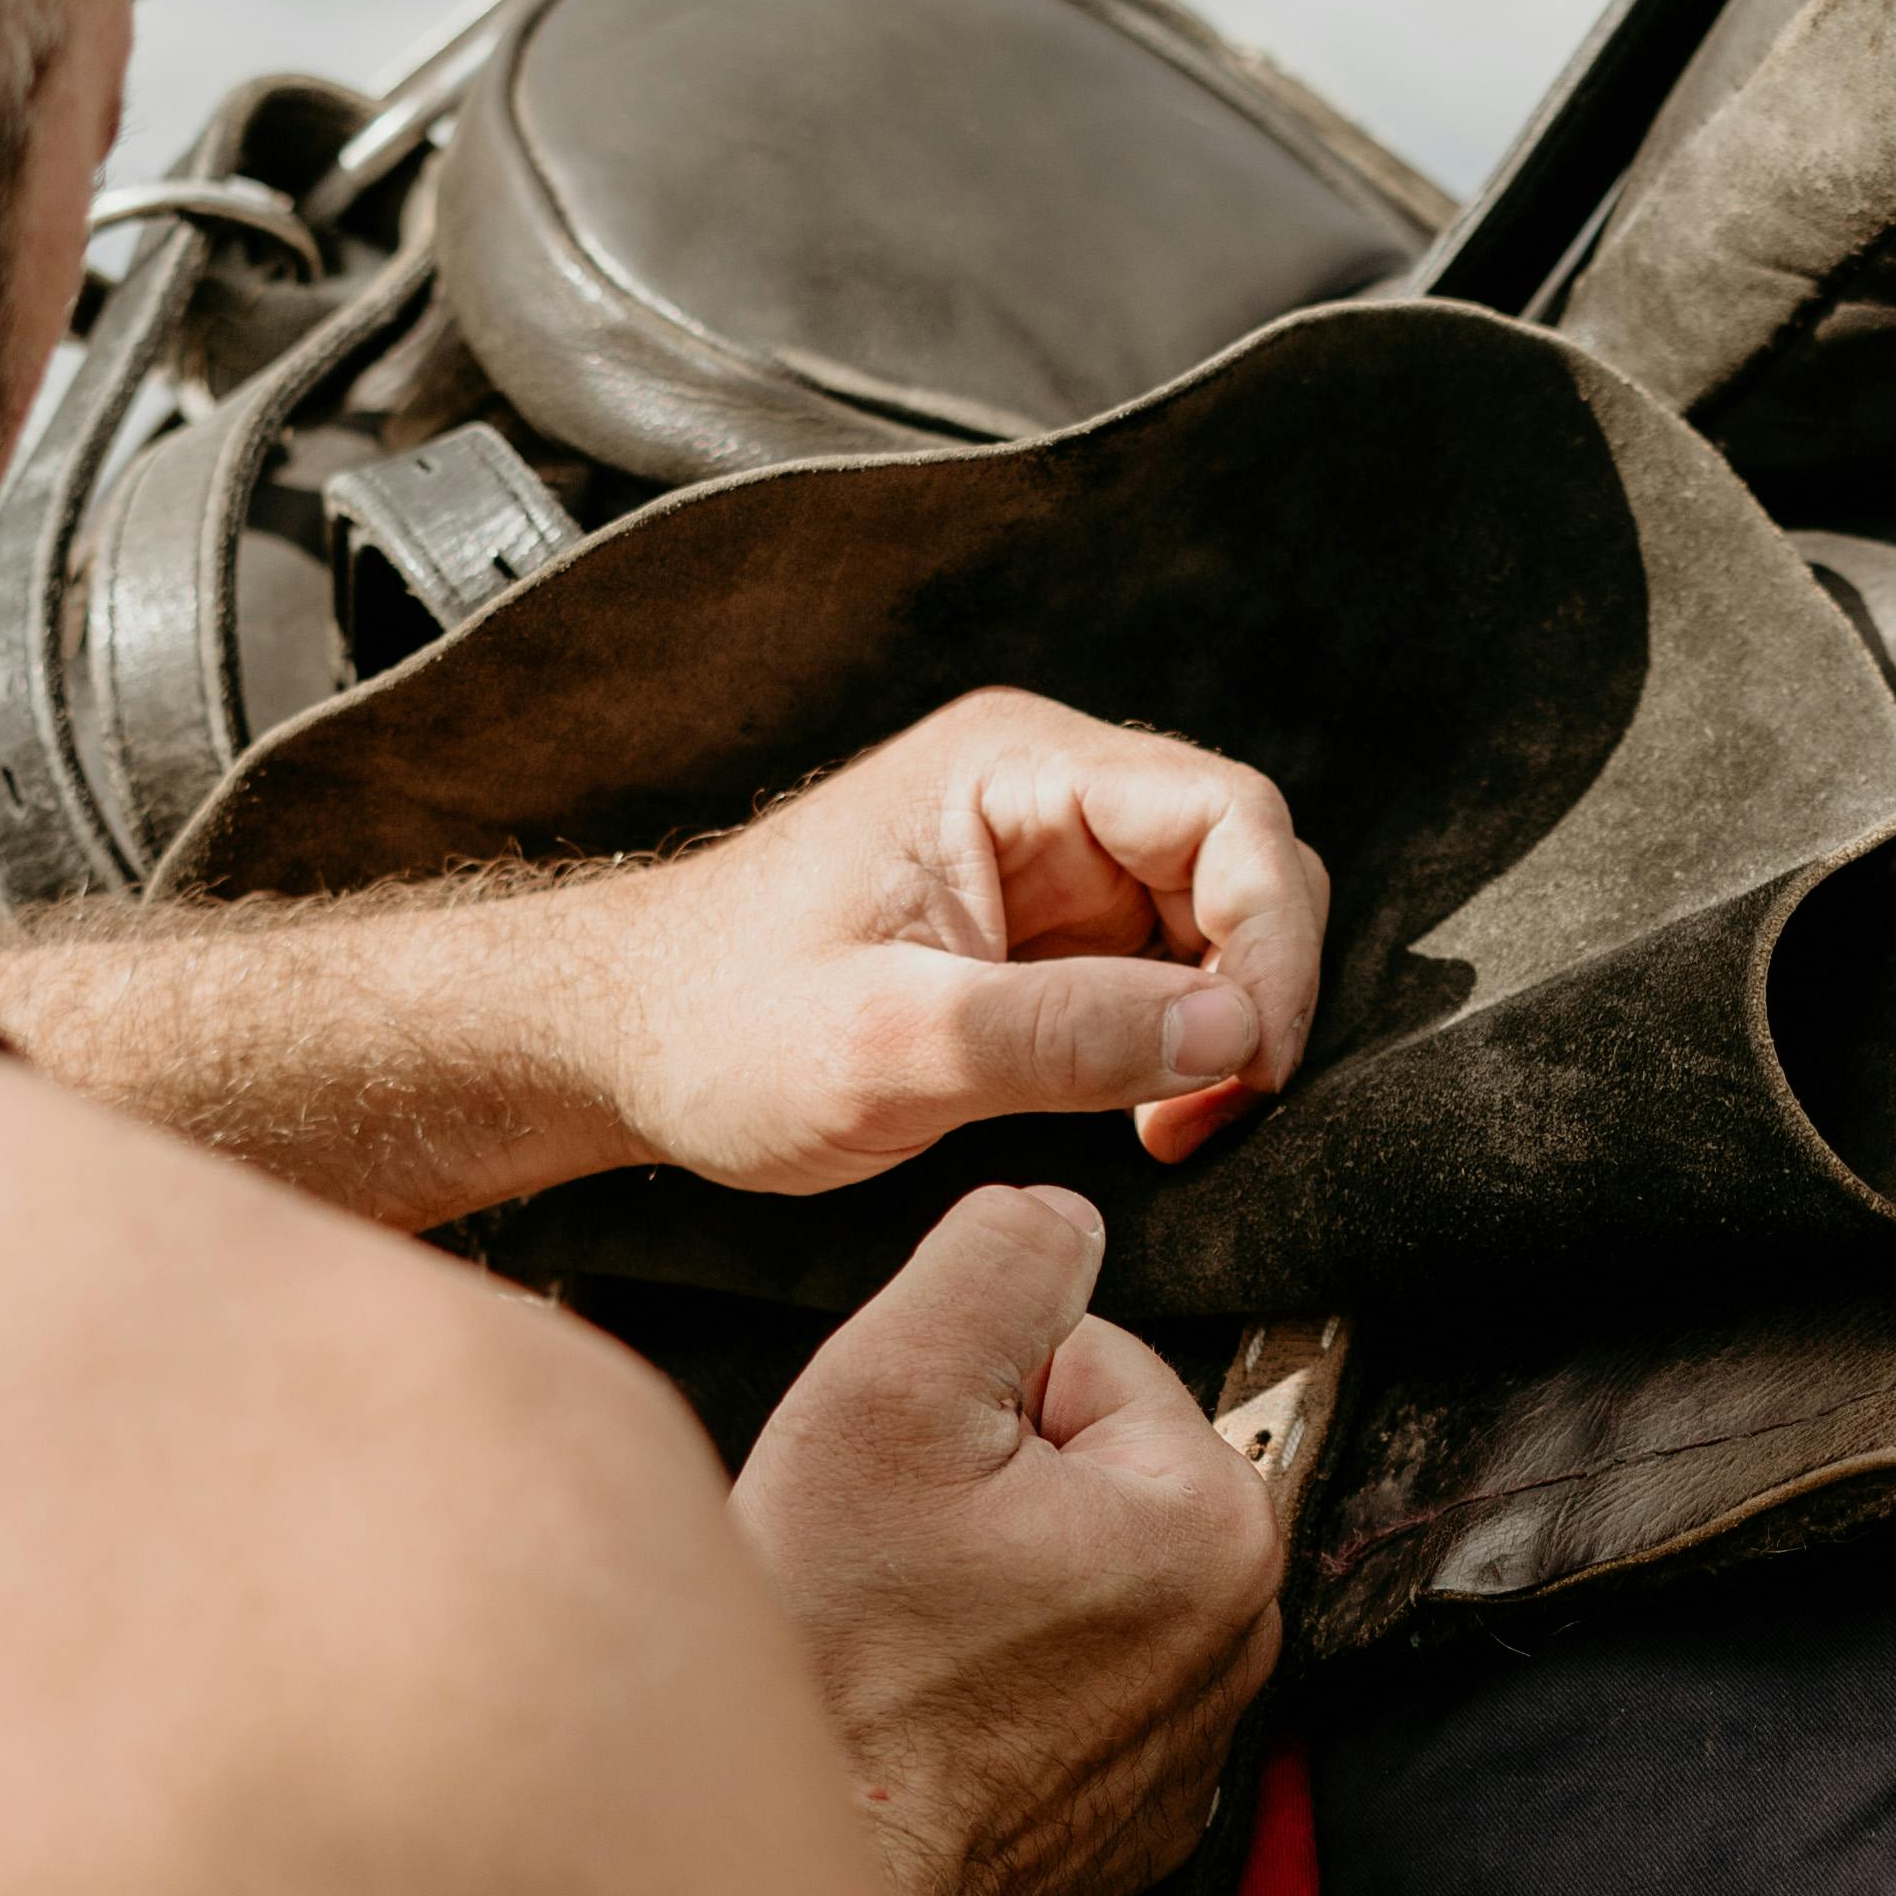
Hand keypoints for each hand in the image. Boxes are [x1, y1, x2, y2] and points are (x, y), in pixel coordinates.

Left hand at [597, 690, 1328, 1195]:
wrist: (623, 1046)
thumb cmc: (714, 1026)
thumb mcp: (886, 1045)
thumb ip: (1061, 1034)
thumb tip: (1230, 1032)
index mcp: (1010, 769)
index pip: (1227, 813)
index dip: (1273, 938)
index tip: (1252, 1061)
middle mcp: (1047, 797)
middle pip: (1246, 863)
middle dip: (1259, 990)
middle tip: (1212, 1109)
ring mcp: (1054, 867)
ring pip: (1222, 927)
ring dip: (1226, 1030)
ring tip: (1170, 1125)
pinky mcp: (1050, 939)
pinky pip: (1170, 978)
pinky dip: (1184, 1051)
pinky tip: (1142, 1115)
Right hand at [733, 1187, 1284, 1895]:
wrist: (805, 1876)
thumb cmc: (837, 1654)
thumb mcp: (893, 1391)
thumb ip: (1000, 1261)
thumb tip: (1060, 1213)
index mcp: (1213, 1519)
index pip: (1089, 1363)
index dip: (972, 1402)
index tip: (912, 1491)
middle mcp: (1237, 1635)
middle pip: (1089, 1472)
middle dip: (987, 1494)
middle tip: (898, 1568)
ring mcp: (1191, 1738)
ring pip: (1068, 1579)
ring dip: (985, 1588)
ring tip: (907, 1645)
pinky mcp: (1131, 1812)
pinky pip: (1060, 1689)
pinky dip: (997, 1689)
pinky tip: (930, 1717)